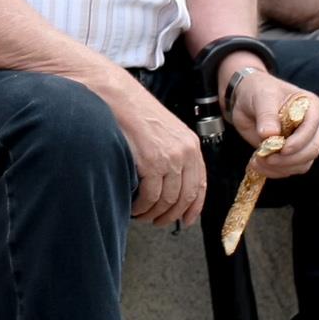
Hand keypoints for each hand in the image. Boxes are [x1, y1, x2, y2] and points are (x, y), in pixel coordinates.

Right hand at [111, 78, 206, 226]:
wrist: (118, 97)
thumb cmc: (135, 112)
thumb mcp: (165, 132)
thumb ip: (174, 155)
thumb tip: (171, 184)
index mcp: (191, 145)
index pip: (200, 185)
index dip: (194, 208)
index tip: (186, 220)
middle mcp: (185, 152)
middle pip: (184, 197)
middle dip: (171, 215)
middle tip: (158, 221)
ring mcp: (170, 158)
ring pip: (167, 200)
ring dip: (153, 213)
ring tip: (142, 214)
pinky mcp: (152, 162)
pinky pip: (150, 196)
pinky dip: (141, 207)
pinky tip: (134, 207)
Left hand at [226, 69, 318, 181]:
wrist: (246, 100)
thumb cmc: (258, 91)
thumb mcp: (261, 97)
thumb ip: (267, 114)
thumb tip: (270, 134)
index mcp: (311, 106)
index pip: (312, 129)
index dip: (299, 142)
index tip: (282, 149)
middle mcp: (312, 126)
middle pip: (311, 150)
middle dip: (289, 159)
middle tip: (266, 159)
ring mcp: (303, 142)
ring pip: (302, 164)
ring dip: (280, 168)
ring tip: (257, 162)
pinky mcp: (292, 154)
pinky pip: (289, 169)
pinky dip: (274, 171)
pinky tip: (257, 164)